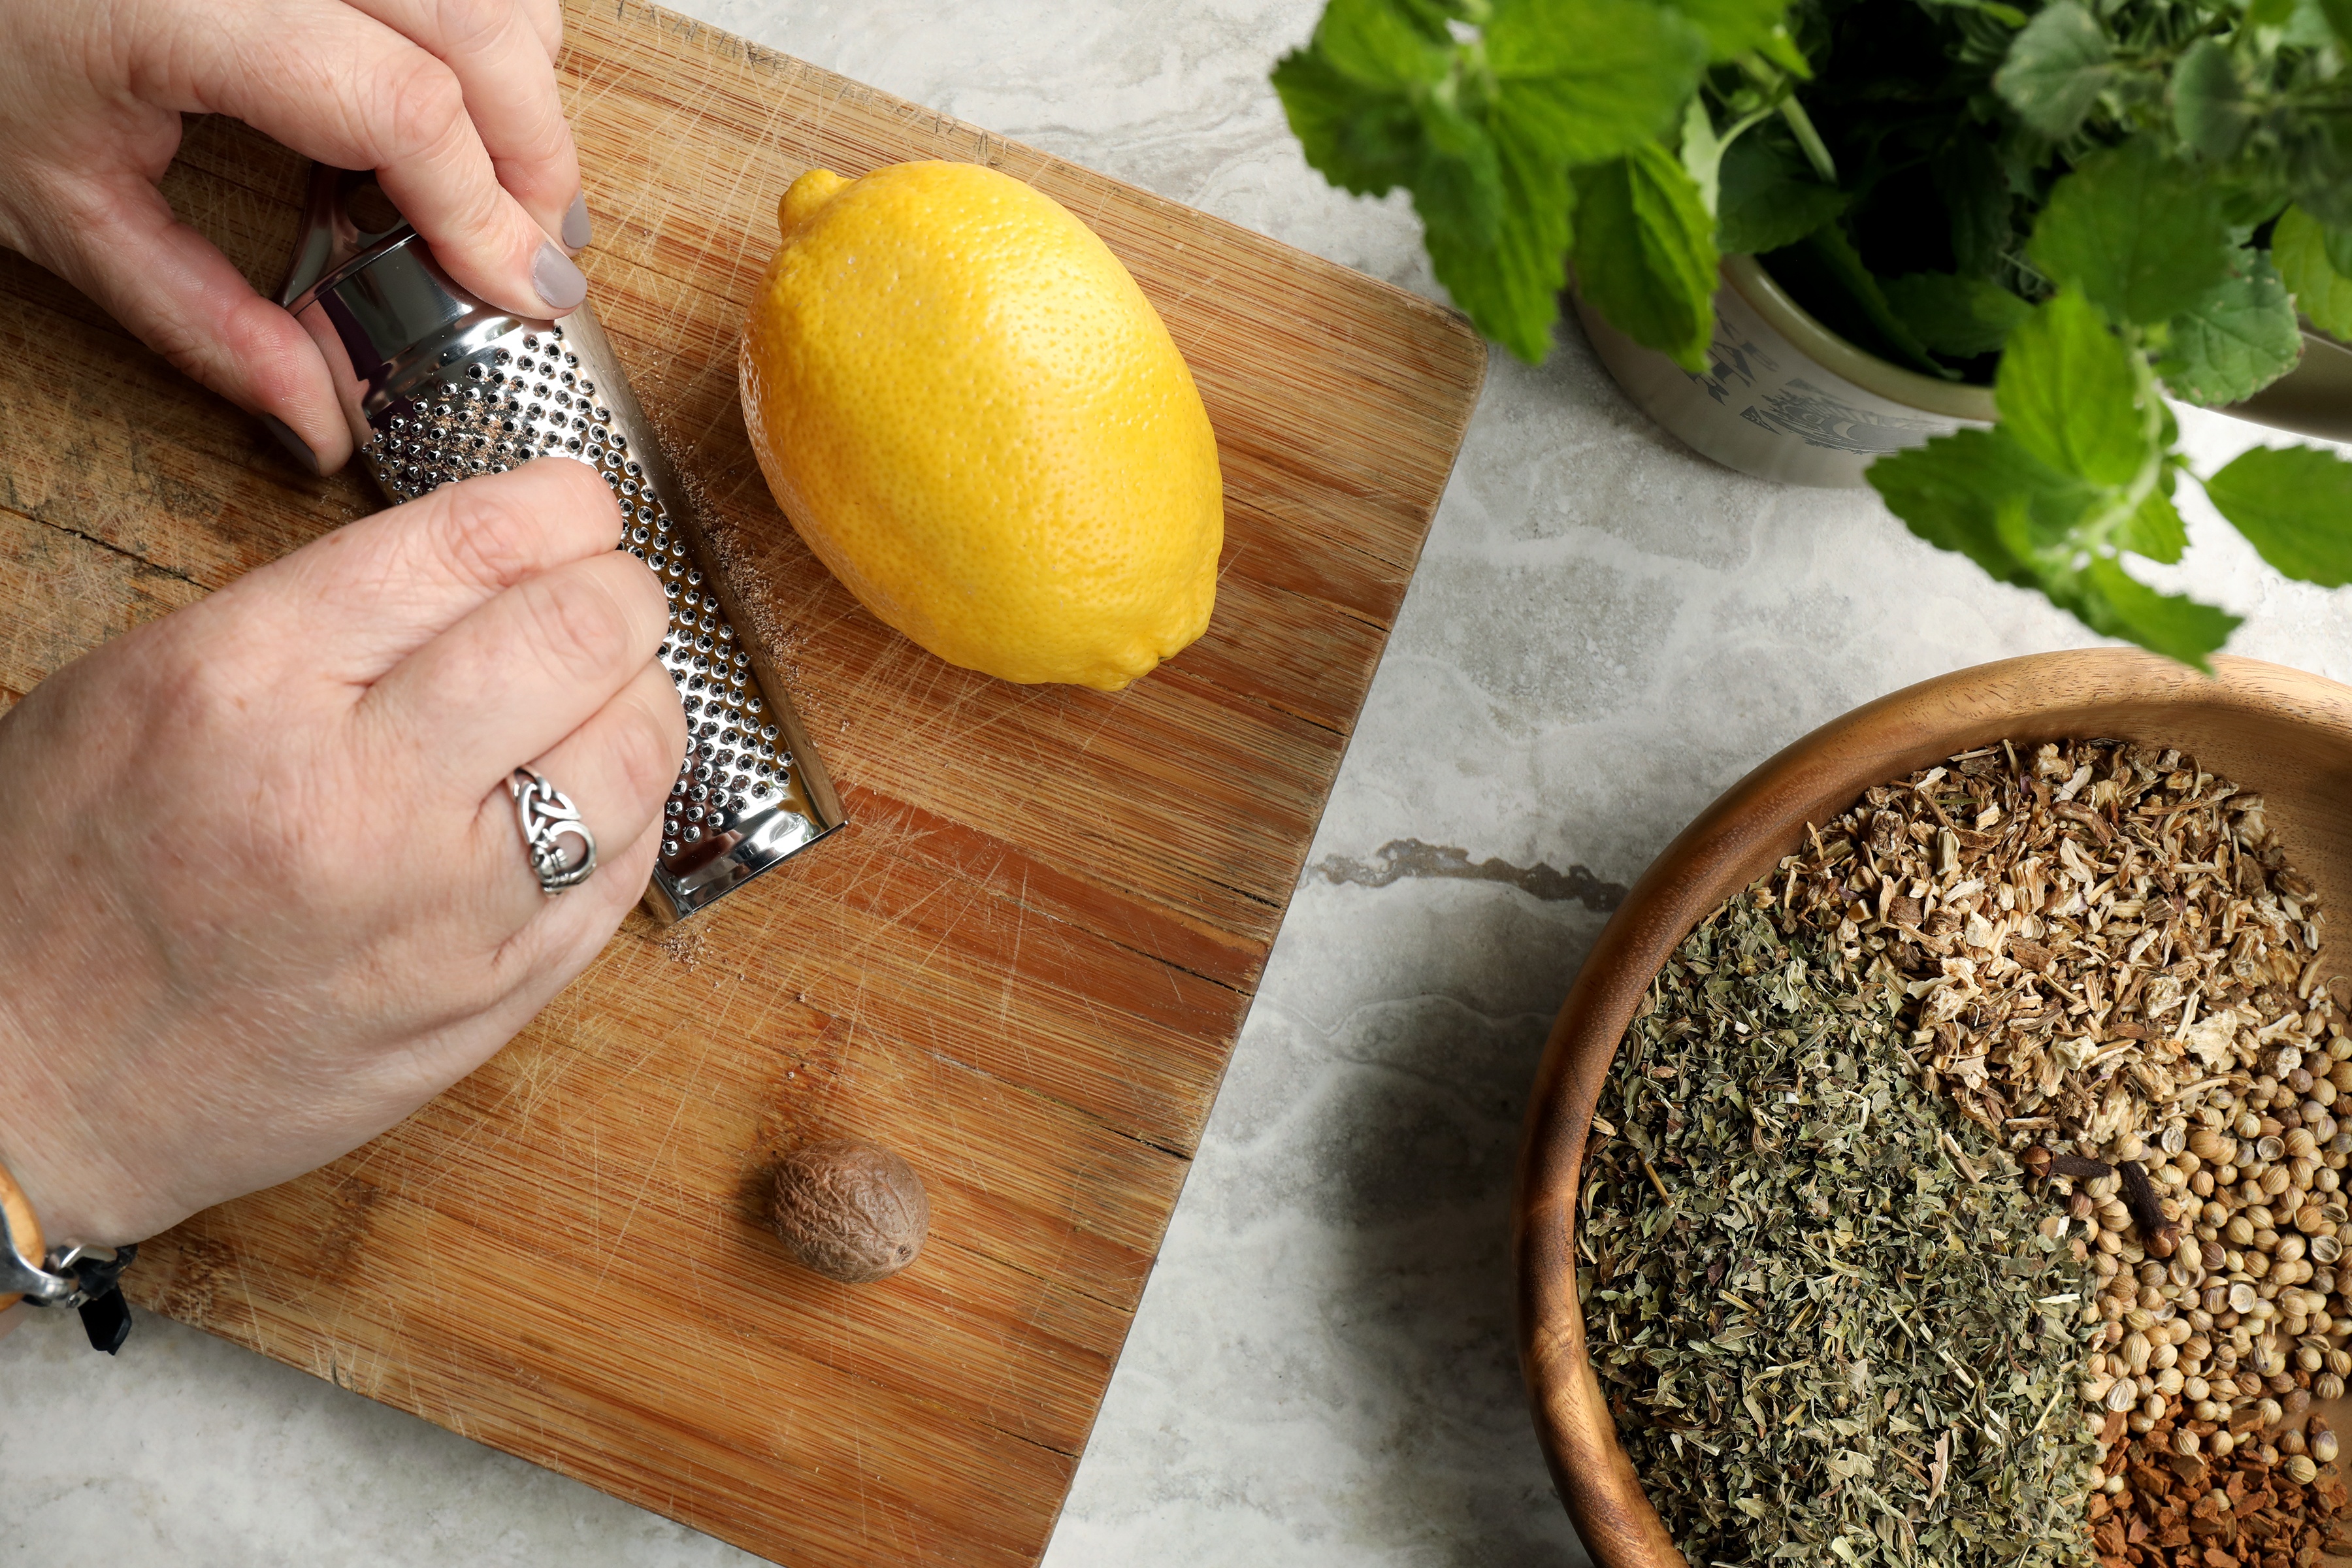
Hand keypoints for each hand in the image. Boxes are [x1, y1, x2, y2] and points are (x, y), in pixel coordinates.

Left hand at [0, 0, 585, 474]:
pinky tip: (469, 101)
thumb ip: (199, 319)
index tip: (524, 294)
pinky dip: (491, 31)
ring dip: (527, 85)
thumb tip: (319, 420)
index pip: (399, 106)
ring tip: (515, 184)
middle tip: (542, 256)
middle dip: (538, 154)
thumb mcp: (59, 209)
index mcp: (180, 5)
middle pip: (476, 27)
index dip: (483, 211)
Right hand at [0, 460, 685, 1246]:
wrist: (34, 1084)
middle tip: (606, 595)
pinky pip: (629, 868)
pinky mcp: (493, 999)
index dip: (561, 504)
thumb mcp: (148, 682)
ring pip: (638, 752)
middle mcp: (362, 796)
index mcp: (250, 683)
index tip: (576, 507)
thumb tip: (497, 554)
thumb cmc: (67, 872)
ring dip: (643, 698)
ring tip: (600, 696)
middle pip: (583, 635)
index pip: (475, 545)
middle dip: (620, 590)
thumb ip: (325, 613)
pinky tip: (589, 791)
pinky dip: (632, 805)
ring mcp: (443, 913)